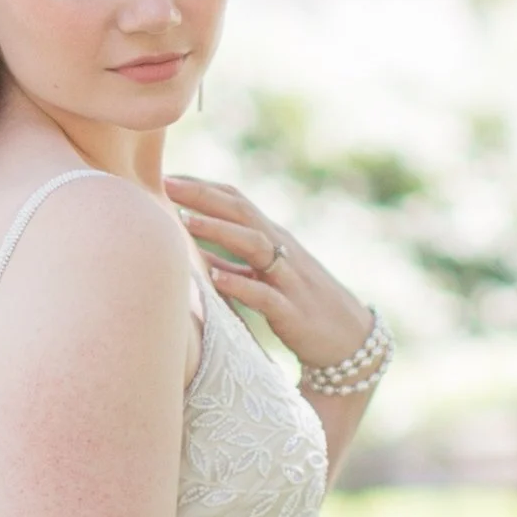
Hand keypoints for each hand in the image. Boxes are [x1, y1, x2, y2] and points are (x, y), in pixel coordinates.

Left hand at [164, 174, 369, 377]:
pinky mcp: (292, 311)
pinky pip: (264, 295)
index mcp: (273, 240)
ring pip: (254, 245)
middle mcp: (282, 250)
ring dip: (219, 231)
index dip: (204, 187)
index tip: (168, 176)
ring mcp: (288, 279)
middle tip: (167, 184)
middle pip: (242, 213)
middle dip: (205, 196)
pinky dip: (240, 284)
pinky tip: (215, 278)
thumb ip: (235, 262)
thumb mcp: (267, 277)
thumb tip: (195, 249)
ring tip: (185, 221)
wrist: (349, 340)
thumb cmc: (301, 305)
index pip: (237, 201)